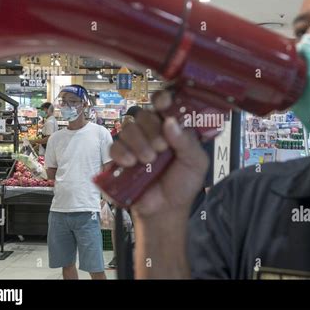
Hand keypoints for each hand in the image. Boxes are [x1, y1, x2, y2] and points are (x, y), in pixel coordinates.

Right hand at [109, 90, 208, 219]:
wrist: (166, 210)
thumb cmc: (183, 184)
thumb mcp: (195, 163)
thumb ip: (187, 142)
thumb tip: (170, 122)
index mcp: (172, 128)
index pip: (164, 104)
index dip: (162, 99)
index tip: (163, 104)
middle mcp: (152, 131)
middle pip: (144, 114)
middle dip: (152, 129)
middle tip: (161, 147)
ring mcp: (135, 143)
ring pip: (128, 128)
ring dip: (139, 142)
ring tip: (149, 160)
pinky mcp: (121, 157)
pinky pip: (114, 145)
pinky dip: (122, 152)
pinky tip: (131, 163)